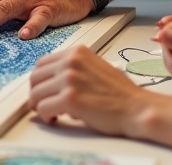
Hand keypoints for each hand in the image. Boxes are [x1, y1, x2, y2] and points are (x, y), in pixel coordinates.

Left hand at [29, 45, 156, 136]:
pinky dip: (47, 116)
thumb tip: (51, 80)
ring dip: (41, 106)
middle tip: (46, 104)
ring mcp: (69, 79)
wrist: (136, 107)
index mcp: (77, 52)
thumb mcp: (94, 68)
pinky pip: (43, 108)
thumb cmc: (119, 93)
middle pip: (35, 77)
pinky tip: (56, 118)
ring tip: (54, 112)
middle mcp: (71, 62)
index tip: (45, 90)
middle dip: (37, 93)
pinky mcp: (70, 99)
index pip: (42, 63)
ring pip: (36, 94)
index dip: (41, 80)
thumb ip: (73, 69)